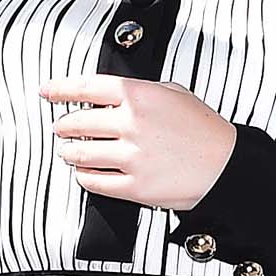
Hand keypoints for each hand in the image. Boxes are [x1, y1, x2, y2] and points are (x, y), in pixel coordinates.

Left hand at [41, 77, 237, 208]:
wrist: (227, 166)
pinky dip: (84, 176)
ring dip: (69, 152)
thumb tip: (105, 95)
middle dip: (63, 126)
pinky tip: (84, 173)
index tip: (47, 92)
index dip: (59, 89)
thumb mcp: (174, 93)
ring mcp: (132, 157)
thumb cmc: (204, 129)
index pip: (85, 88)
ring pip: (80, 154)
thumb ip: (138, 90)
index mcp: (139, 96)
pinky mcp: (136, 187)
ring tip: (69, 151)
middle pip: (76, 123)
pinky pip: (94, 182)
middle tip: (60, 128)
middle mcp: (132, 124)